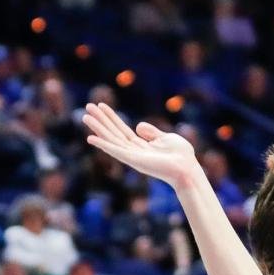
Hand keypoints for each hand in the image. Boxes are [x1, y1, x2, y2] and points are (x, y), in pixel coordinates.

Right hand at [83, 103, 197, 188]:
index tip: (101, 106)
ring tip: (85, 116)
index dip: (111, 117)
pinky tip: (90, 138)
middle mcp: (132, 150)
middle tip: (88, 106)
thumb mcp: (165, 138)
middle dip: (101, 120)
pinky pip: (115, 151)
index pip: (121, 129)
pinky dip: (103, 144)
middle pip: (113, 132)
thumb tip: (138, 125)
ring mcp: (131, 156)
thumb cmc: (180, 155)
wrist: (188, 168)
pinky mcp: (133, 160)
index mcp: (140, 145)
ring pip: (110, 139)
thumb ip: (151, 132)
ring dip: (98, 128)